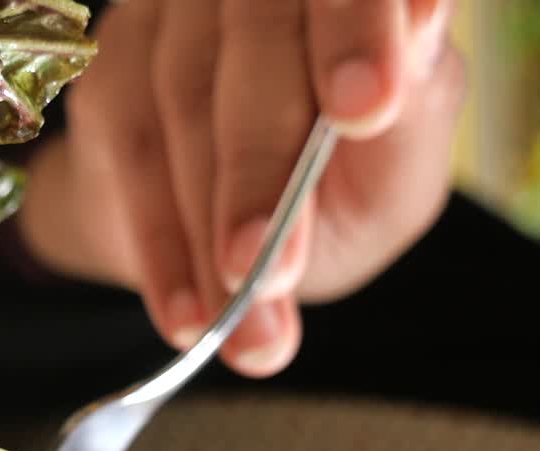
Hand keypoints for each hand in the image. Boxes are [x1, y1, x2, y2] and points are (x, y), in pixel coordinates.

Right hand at [17, 0, 465, 375]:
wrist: (222, 236)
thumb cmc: (332, 195)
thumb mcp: (393, 175)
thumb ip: (411, 112)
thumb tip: (421, 18)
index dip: (359, 33)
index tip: (367, 112)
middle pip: (258, 35)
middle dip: (264, 169)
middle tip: (269, 271)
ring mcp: (181, 7)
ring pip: (184, 97)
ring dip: (210, 225)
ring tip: (245, 328)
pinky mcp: (118, 57)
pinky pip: (133, 146)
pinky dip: (162, 244)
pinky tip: (190, 311)